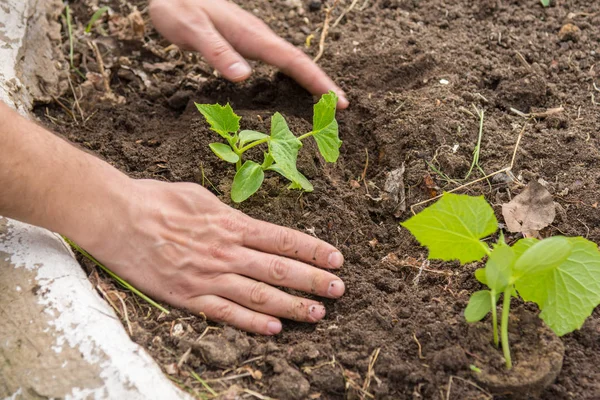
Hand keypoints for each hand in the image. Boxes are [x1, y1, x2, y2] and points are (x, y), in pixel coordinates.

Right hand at [88, 179, 345, 334]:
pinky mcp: (188, 295)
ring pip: (259, 295)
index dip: (313, 250)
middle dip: (313, 280)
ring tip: (318, 314)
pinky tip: (273, 330)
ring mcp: (208, 276)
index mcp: (231, 224)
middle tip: (339, 290)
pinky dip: (251, 322)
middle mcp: (227, 252)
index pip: (283, 239)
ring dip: (291, 306)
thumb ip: (228, 214)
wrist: (116, 217)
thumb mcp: (200, 196)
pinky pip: (225, 313)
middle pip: (279, 269)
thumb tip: (247, 223)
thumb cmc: (156, 200)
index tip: (336, 259)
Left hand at [149, 0, 348, 108]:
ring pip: (290, 62)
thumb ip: (218, 52)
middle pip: (299, 63)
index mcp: (252, 35)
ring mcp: (255, 40)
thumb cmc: (178, 8)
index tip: (339, 101)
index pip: (292, 61)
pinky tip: (295, 88)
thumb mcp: (192, 30)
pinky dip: (293, 76)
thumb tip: (244, 77)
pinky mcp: (248, 43)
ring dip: (311, 81)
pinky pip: (278, 62)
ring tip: (327, 103)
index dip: (317, 81)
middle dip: (322, 85)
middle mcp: (259, 37)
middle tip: (343, 108)